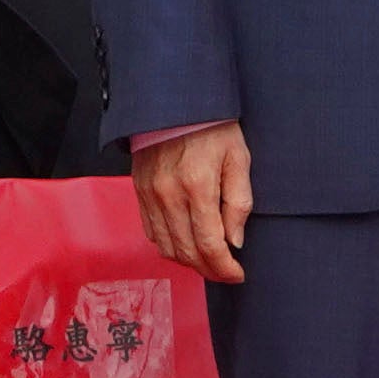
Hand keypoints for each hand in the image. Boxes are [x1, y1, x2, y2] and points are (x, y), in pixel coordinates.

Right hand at [128, 120, 254, 283]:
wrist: (175, 103)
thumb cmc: (213, 127)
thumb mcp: (239, 159)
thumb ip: (239, 202)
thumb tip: (234, 241)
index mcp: (197, 187)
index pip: (209, 244)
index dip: (224, 268)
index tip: (238, 274)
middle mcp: (169, 195)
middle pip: (186, 252)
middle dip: (209, 270)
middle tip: (226, 273)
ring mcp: (150, 194)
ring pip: (166, 247)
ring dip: (189, 262)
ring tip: (209, 262)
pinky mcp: (139, 191)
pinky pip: (151, 232)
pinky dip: (169, 246)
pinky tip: (186, 244)